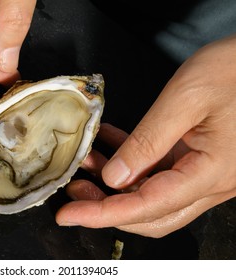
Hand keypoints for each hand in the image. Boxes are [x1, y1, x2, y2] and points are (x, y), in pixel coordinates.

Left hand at [56, 34, 235, 237]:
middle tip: (74, 192)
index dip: (103, 214)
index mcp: (210, 174)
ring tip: (86, 163)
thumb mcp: (186, 100)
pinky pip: (160, 171)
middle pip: (150, 213)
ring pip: (153, 194)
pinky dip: (131, 163)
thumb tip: (115, 177)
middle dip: (107, 207)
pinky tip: (109, 144)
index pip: (147, 207)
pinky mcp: (198, 157)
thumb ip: (148, 142)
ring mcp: (204, 172)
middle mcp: (209, 182)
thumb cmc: (235, 70)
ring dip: (116, 185)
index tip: (70, 215)